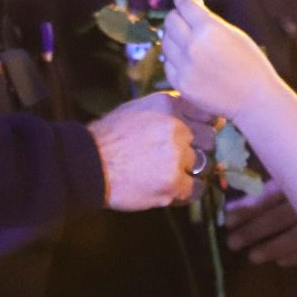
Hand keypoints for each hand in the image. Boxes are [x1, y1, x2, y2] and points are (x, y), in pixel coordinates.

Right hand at [90, 93, 203, 209]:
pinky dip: (187, 191)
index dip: (205, 126)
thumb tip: (194, 113)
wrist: (88, 164)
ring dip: (190, 170)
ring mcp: (176, 156)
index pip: (207, 114)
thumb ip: (168, 109)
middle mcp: (177, 128)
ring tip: (170, 173)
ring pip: (202, 164)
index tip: (198, 134)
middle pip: (209, 140)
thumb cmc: (109, 136)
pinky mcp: (173, 183)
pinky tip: (173, 189)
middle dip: (197, 148)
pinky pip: (196, 189)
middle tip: (180, 157)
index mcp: (169, 105)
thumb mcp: (138, 108)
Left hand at [163, 0, 277, 119]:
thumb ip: (210, 20)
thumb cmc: (250, 62)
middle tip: (182, 20)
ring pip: (165, 42)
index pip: (184, 5)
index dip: (182, 0)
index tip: (182, 0)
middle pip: (170, 22)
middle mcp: (192, 45)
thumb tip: (191, 7)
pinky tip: (187, 61)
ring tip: (186, 42)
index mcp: (208, 29)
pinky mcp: (180, 83)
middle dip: (176, 17)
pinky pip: (168, 64)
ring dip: (173, 38)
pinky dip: (175, 60)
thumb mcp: (234, 34)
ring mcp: (184, 66)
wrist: (253, 98)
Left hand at [225, 180, 296, 266]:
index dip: (247, 209)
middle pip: (278, 218)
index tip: (228, 220)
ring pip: (296, 237)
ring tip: (253, 257)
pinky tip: (282, 262)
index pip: (268, 196)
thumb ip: (274, 180)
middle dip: (254, 231)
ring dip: (274, 247)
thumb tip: (242, 198)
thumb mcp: (295, 168)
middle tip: (233, 243)